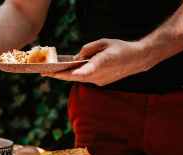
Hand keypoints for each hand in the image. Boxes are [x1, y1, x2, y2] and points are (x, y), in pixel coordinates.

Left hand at [42, 38, 157, 85]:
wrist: (138, 59)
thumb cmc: (120, 48)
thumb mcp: (103, 43)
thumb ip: (88, 49)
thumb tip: (76, 56)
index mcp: (100, 65)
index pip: (81, 72)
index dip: (67, 74)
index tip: (55, 74)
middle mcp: (98, 76)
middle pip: (75, 77)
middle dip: (59, 75)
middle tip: (44, 73)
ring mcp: (99, 81)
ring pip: (79, 78)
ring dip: (67, 75)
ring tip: (51, 71)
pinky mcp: (101, 83)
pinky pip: (85, 78)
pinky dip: (77, 74)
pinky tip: (68, 70)